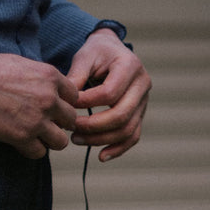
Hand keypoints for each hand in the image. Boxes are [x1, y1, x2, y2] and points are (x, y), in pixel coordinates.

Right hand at [0, 51, 79, 158]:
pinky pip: (39, 153)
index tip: (52, 108)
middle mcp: (49, 99)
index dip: (63, 104)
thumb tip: (46, 88)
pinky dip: (32, 150)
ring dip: (49, 141)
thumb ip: (40, 78)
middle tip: (44, 125)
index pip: (74, 96)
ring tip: (35, 137)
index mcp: (51, 77)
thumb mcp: (22, 63)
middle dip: (59, 124)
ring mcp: (37, 120)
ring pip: (60, 141)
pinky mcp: (22, 137)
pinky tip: (21, 143)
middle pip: (70, 120)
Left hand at [67, 29, 150, 161]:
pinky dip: (117, 149)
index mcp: (130, 66)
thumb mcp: (84, 57)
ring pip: (127, 130)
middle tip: (70, 128)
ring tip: (76, 139)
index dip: (86, 103)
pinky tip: (100, 157)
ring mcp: (144, 102)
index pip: (109, 93)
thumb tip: (65, 103)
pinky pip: (133, 137)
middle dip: (93, 126)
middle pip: (121, 115)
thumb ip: (75, 77)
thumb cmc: (96, 54)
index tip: (67, 106)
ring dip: (100, 140)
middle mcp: (143, 84)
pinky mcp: (139, 115)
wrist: (112, 52)